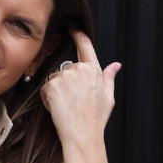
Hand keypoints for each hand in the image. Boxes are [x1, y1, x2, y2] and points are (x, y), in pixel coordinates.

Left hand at [39, 29, 119, 148]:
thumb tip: (116, 65)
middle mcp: (79, 70)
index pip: (85, 45)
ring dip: (56, 90)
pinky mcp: (53, 86)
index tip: (71, 27)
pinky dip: (48, 98)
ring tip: (66, 106)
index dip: (77, 34)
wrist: (82, 135)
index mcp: (94, 70)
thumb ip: (109, 78)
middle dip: (66, 82)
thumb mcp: (108, 97)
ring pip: (55, 78)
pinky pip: (46, 88)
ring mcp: (65, 77)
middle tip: (72, 101)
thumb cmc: (96, 119)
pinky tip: (57, 108)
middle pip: (66, 68)